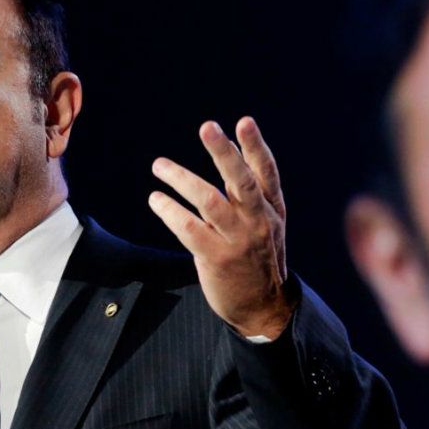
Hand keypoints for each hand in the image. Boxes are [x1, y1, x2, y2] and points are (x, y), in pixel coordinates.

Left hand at [148, 116, 294, 338]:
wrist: (264, 307)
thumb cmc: (258, 257)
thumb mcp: (266, 222)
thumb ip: (251, 191)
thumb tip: (227, 149)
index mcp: (272, 209)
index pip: (266, 172)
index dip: (255, 147)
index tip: (244, 121)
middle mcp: (258, 221)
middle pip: (241, 180)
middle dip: (223, 152)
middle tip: (207, 126)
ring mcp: (238, 240)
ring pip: (209, 201)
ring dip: (181, 179)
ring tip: (159, 165)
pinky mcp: (216, 259)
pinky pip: (189, 229)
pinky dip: (170, 211)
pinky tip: (156, 199)